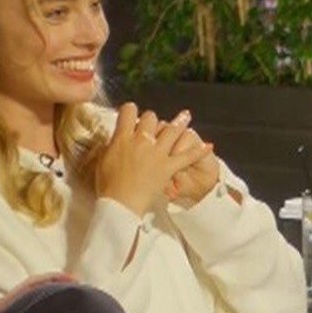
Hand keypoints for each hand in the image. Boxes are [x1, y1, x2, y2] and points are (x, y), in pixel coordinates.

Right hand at [95, 103, 215, 215]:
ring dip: (179, 122)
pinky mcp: (168, 167)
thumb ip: (111, 146)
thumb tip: (115, 140)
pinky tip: (208, 146)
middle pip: (151, 118)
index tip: (132, 115)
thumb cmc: (108, 185)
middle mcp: (141, 140)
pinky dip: (199, 151)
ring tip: (186, 116)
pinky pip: (187, 156)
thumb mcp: (103, 160)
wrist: (120, 202)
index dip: (131, 110)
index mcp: (122, 137)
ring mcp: (156, 153)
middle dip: (152, 120)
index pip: (128, 111)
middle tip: (153, 126)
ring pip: (171, 130)